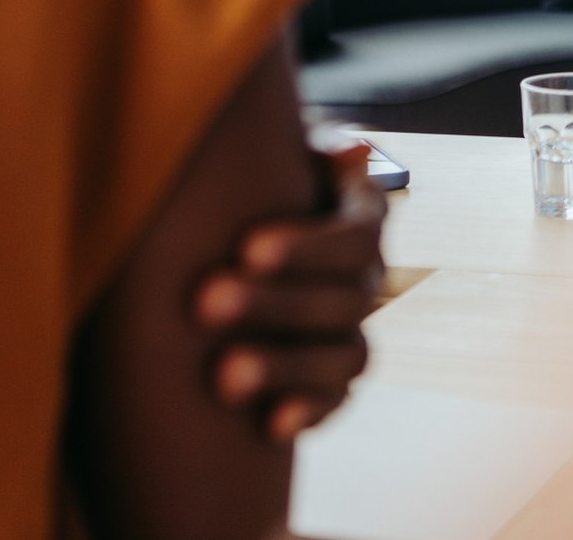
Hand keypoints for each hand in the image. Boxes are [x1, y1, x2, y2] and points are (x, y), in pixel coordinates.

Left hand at [193, 139, 386, 441]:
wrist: (227, 241)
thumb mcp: (270, 153)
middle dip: (276, 304)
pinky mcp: (332, 382)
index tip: (246, 249)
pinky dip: (309, 413)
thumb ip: (296, 147)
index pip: (358, 233)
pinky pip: (338, 402)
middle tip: (206, 303)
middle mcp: (367, 276)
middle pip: (347, 297)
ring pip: (348, 355)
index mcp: (360, 214)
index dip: (308, 245)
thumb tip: (350, 149)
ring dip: (286, 365)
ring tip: (223, 377)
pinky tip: (269, 426)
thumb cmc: (247, 186)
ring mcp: (353, 330)